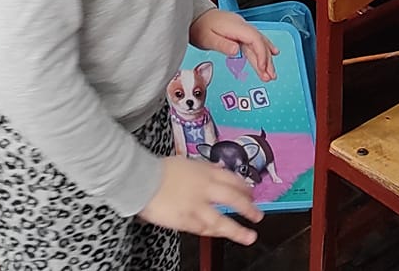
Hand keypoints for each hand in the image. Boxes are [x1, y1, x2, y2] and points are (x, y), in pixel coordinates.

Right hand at [138, 155, 262, 241]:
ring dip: (237, 230)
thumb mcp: (187, 162)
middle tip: (257, 215)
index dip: (244, 188)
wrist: (141, 179)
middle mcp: (205, 189)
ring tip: (249, 237)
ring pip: (221, 220)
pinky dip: (213, 232)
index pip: (232, 179)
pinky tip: (220, 235)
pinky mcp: (185, 220)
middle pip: (233, 199)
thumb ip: (204, 168)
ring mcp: (196, 206)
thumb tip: (218, 169)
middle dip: (248, 208)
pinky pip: (203, 229)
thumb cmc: (159, 170)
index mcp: (205, 172)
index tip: (251, 194)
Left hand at [188, 9, 276, 81]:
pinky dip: (263, 50)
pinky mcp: (240, 33)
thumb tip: (236, 51)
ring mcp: (242, 29)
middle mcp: (241, 26)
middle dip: (266, 60)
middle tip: (270, 76)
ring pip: (258, 44)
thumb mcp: (207, 38)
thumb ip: (222, 44)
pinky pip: (255, 42)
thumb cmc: (200, 26)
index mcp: (235, 26)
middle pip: (259, 43)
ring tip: (270, 74)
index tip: (262, 68)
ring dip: (266, 59)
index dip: (261, 53)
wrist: (196, 16)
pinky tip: (272, 54)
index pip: (255, 39)